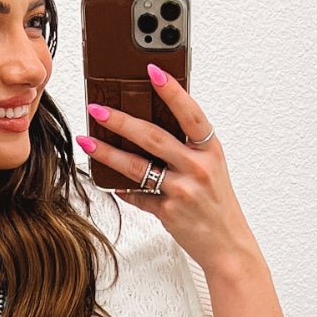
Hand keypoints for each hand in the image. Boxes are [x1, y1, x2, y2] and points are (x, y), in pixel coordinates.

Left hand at [76, 65, 255, 272]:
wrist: (228, 245)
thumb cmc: (217, 204)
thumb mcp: (212, 168)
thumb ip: (187, 147)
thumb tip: (151, 126)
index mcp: (210, 150)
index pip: (190, 114)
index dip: (172, 91)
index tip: (152, 71)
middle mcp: (198, 168)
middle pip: (153, 137)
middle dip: (121, 121)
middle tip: (98, 109)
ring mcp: (182, 191)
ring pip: (138, 166)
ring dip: (108, 152)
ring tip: (88, 141)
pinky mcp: (168, 212)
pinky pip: (138, 196)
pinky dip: (122, 188)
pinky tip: (110, 181)